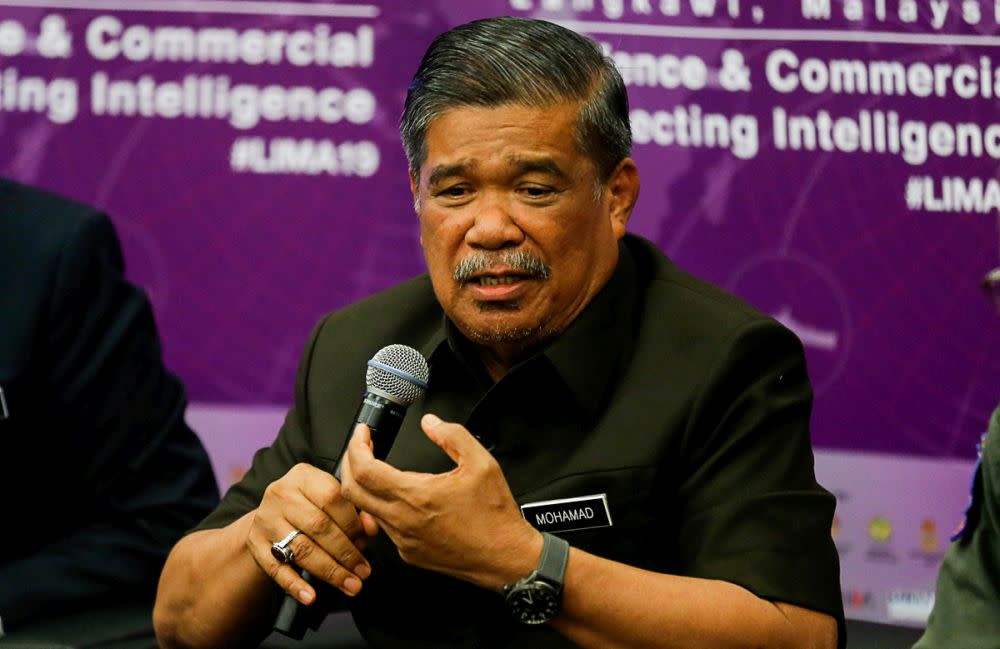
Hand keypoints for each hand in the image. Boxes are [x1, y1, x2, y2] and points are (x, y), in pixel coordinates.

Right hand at [246, 463, 378, 603]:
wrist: (271, 516)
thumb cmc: (310, 508)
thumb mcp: (330, 501)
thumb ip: (354, 511)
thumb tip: (372, 528)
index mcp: (303, 476)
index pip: (332, 497)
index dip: (353, 523)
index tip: (368, 542)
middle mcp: (280, 494)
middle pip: (318, 526)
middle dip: (345, 553)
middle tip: (363, 572)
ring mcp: (265, 519)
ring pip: (301, 549)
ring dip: (329, 571)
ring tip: (351, 585)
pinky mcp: (255, 544)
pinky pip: (276, 568)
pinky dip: (295, 585)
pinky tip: (311, 597)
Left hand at [339, 415, 541, 589]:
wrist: (506, 557)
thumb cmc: (495, 516)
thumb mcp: (482, 463)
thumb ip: (452, 436)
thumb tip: (431, 423)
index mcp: (416, 496)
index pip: (364, 470)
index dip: (357, 446)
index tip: (363, 434)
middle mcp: (403, 521)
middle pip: (352, 491)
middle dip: (350, 463)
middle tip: (361, 447)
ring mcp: (403, 541)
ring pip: (366, 510)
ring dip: (364, 486)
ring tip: (377, 468)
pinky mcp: (409, 553)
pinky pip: (384, 527)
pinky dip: (381, 507)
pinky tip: (398, 496)